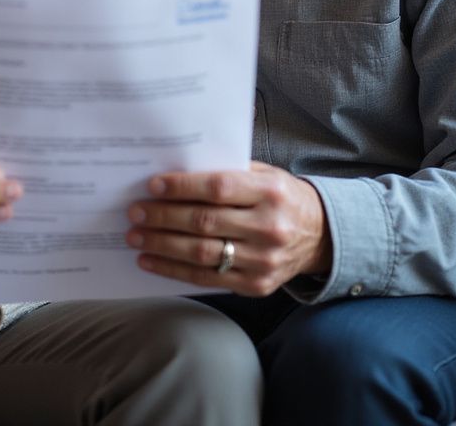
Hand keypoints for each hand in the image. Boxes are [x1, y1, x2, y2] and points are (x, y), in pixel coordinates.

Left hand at [125, 161, 331, 295]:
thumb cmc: (281, 197)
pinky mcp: (256, 285)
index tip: (153, 185)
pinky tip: (151, 260)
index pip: (218, 188)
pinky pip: (207, 279)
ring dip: (162, 245)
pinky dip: (174, 270)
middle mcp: (269, 227)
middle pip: (205, 222)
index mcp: (271, 191)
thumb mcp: (264, 174)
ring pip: (202, 254)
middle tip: (135, 211)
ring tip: (136, 236)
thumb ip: (229, 171)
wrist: (320, 235)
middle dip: (163, 216)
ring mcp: (263, 260)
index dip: (183, 187)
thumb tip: (177, 169)